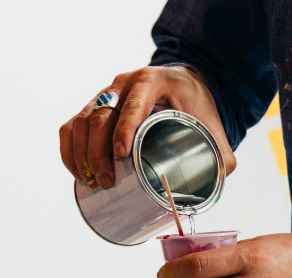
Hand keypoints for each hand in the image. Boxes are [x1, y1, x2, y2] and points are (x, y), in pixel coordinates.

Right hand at [59, 65, 234, 188]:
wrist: (181, 85)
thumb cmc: (195, 105)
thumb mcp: (211, 123)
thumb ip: (221, 151)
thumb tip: (222, 176)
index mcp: (151, 81)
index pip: (133, 103)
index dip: (123, 129)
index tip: (121, 155)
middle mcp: (123, 83)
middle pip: (100, 116)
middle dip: (99, 151)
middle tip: (108, 181)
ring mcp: (104, 94)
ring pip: (82, 122)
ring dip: (82, 154)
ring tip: (94, 182)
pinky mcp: (92, 107)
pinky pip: (71, 127)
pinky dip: (69, 150)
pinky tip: (77, 172)